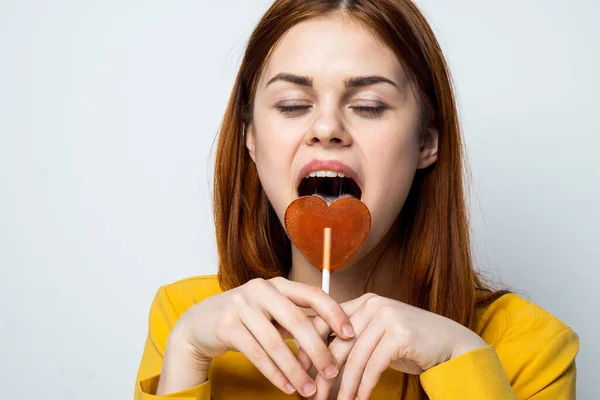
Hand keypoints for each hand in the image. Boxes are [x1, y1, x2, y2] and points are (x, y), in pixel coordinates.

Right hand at [156, 277, 355, 396]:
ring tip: (309, 390)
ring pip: (275, 343)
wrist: (200, 323)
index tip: (351, 335)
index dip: (334, 314)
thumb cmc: (246, 318)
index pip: (313, 294)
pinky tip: (287, 387)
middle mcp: (260, 289)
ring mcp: (241, 305)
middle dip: (318, 349)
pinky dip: (274, 373)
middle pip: (297, 321)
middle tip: (333, 372)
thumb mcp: (272, 312)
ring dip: (295, 370)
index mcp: (278, 284)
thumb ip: (297, 320)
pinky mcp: (226, 325)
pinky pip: (256, 353)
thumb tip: (335, 337)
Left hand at [298, 293, 486, 399]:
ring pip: (355, 358)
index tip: (300, 369)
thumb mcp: (378, 335)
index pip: (325, 321)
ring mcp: (386, 317)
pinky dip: (364, 387)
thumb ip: (353, 338)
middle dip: (324, 373)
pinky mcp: (399, 334)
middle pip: (337, 343)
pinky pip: (373, 366)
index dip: (310, 347)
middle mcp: (373, 304)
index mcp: (363, 302)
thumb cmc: (410, 343)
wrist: (450, 344)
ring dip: (345, 387)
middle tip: (314, 395)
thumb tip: (318, 358)